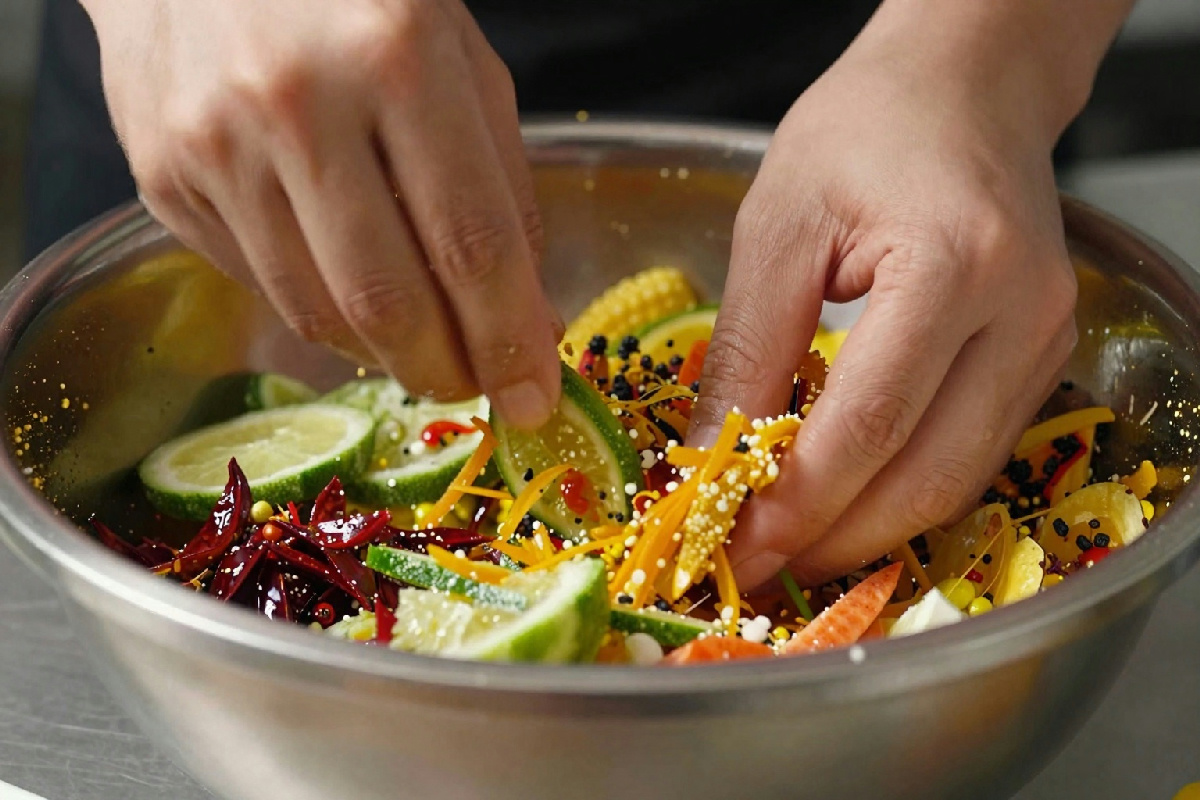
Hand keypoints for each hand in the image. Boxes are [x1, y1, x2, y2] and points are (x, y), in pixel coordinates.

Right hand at [83, 0, 560, 426]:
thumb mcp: (460, 60)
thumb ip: (501, 187)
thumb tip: (527, 318)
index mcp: (398, 56)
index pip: (471, 242)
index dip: (510, 340)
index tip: (533, 402)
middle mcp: (297, 104)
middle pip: (387, 300)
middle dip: (445, 370)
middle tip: (474, 385)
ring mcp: (216, 146)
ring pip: (316, 312)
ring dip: (384, 354)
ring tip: (420, 346)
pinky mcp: (162, 182)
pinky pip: (261, 287)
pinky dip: (322, 312)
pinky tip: (349, 292)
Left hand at [690, 11, 1083, 587]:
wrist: (963, 89)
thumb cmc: (864, 131)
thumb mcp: (778, 227)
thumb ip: (750, 350)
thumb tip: (711, 460)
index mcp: (951, 265)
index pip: (872, 423)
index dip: (799, 503)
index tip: (735, 547)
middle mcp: (1022, 314)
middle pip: (929, 475)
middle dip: (835, 538)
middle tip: (754, 566)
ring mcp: (1045, 341)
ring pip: (959, 480)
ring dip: (869, 528)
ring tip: (790, 545)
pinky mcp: (1041, 357)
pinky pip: (972, 453)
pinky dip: (903, 490)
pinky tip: (844, 500)